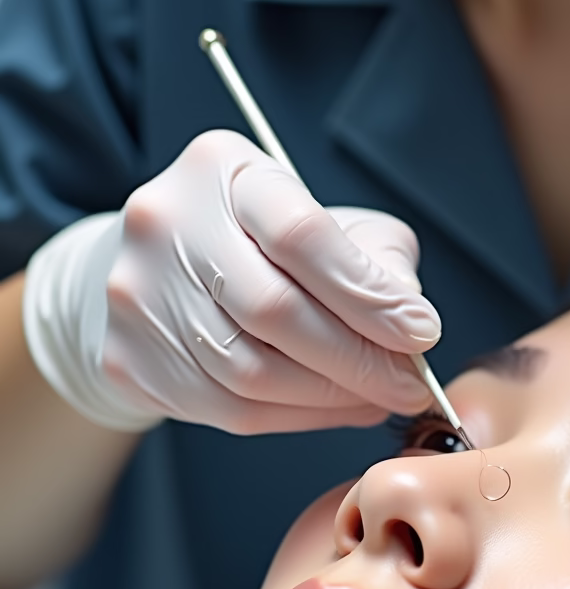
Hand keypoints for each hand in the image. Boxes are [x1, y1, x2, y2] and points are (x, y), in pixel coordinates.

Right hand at [23, 129, 439, 432]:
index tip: (421, 333)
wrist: (160, 270)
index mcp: (223, 170)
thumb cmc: (266, 244)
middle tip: (410, 383)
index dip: (369, 296)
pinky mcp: (129, 359)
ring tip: (379, 397)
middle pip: (275, 311)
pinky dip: (300, 417)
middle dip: (359, 359)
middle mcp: (166, 224)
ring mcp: (137, 295)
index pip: (302, 237)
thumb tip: (412, 327)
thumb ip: (378, 263)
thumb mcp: (331, 221)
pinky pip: (232, 410)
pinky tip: (336, 407)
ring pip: (252, 372)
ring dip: (332, 397)